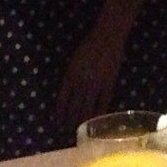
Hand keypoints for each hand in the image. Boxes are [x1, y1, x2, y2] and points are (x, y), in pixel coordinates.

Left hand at [54, 16, 131, 130]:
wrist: (108, 36)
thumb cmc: (88, 45)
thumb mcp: (74, 61)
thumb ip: (70, 77)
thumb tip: (68, 94)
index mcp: (70, 76)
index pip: (62, 101)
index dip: (59, 113)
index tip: (57, 122)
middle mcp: (82, 84)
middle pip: (74, 108)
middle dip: (69, 120)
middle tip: (67, 129)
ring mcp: (96, 85)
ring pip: (88, 109)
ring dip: (82, 120)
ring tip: (79, 127)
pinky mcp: (109, 85)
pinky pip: (103, 103)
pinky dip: (98, 113)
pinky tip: (95, 119)